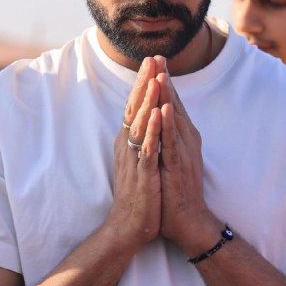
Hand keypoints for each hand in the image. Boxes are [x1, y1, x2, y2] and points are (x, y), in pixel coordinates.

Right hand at [105, 57, 163, 251]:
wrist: (128, 227)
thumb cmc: (138, 193)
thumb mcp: (138, 160)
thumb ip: (138, 139)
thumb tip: (141, 118)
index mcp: (129, 141)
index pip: (136, 106)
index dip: (143, 83)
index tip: (152, 61)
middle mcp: (128, 145)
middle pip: (135, 108)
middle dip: (144, 82)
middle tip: (151, 58)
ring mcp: (134, 158)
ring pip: (140, 124)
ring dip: (148, 100)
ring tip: (155, 78)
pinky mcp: (142, 173)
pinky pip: (147, 147)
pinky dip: (152, 129)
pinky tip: (157, 114)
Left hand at [155, 61, 211, 255]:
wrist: (188, 220)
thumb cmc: (176, 191)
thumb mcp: (170, 158)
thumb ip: (167, 138)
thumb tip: (159, 120)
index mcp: (181, 137)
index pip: (171, 104)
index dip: (163, 82)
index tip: (155, 61)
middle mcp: (185, 139)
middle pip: (173, 104)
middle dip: (164, 80)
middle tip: (157, 56)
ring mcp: (183, 151)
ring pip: (174, 118)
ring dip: (167, 96)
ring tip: (160, 74)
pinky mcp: (179, 166)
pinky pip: (172, 142)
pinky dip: (168, 125)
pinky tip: (164, 110)